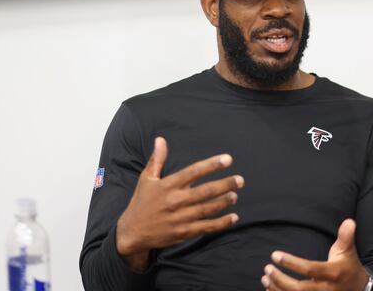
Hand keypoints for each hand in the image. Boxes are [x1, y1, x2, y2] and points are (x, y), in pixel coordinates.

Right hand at [116, 137, 244, 270]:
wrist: (132, 233)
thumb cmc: (141, 203)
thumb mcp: (146, 179)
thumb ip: (157, 159)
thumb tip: (160, 139)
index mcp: (168, 185)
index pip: (193, 171)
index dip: (211, 164)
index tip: (228, 159)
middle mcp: (175, 201)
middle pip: (205, 191)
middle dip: (225, 184)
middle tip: (240, 180)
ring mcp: (180, 218)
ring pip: (208, 209)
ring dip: (224, 202)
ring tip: (235, 195)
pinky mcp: (184, 233)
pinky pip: (206, 227)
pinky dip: (222, 223)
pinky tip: (233, 217)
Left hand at [261, 219, 368, 289]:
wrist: (358, 289)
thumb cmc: (348, 267)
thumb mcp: (348, 251)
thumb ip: (346, 236)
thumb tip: (349, 221)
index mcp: (333, 274)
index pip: (310, 269)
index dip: (292, 263)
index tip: (275, 255)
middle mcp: (326, 290)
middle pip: (299, 289)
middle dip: (281, 280)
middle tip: (267, 269)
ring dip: (277, 289)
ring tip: (265, 278)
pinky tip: (271, 289)